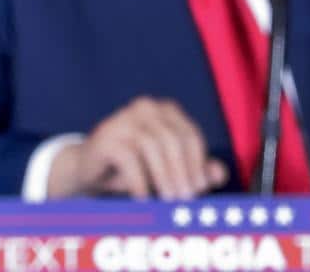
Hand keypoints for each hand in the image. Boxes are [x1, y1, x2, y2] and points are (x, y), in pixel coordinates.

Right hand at [46, 97, 227, 198]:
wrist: (89, 171)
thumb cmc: (133, 169)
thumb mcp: (167, 170)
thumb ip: (194, 170)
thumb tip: (220, 174)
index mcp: (165, 110)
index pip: (190, 134)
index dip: (198, 163)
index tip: (200, 189)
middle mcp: (145, 108)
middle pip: (173, 140)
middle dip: (182, 172)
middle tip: (185, 199)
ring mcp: (123, 119)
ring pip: (152, 146)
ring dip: (164, 177)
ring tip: (168, 200)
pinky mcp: (106, 136)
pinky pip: (129, 158)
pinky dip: (140, 182)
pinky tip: (144, 199)